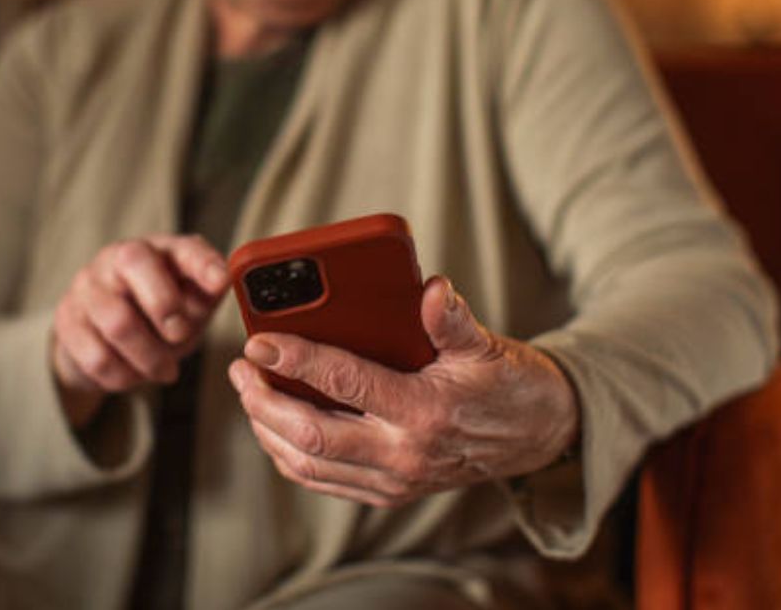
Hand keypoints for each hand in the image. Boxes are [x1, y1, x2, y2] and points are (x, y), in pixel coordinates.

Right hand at [52, 234, 229, 428]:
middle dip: (164, 303)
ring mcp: (87, 286)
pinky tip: (135, 375)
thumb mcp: (190, 305)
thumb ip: (206, 295)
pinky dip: (124, 376)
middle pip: (134, 262)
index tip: (219, 282)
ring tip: (165, 370)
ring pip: (118, 321)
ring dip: (150, 357)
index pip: (182, 246)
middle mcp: (117, 258)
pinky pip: (97, 356)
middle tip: (180, 335)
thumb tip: (221, 282)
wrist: (106, 340)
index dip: (202, 263)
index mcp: (159, 250)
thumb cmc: (160, 315)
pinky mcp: (67, 321)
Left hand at [227, 277, 580, 506]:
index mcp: (425, 412)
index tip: (258, 341)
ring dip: (268, 429)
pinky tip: (275, 424)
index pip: (344, 382)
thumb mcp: (486, 344)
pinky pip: (323, 479)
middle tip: (241, 368)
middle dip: (264, 401)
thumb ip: (452, 320)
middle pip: (310, 435)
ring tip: (249, 392)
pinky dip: (289, 454)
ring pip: (308, 464)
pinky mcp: (389, 492)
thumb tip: (433, 289)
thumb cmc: (508, 383)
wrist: (538, 436)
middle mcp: (404, 454)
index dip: (295, 359)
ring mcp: (395, 481)